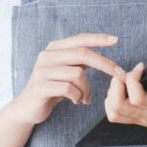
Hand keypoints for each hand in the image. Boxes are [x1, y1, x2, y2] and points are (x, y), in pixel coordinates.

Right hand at [11, 33, 125, 125]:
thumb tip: (101, 54)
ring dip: (87, 89)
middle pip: (82, 54)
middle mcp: (47, 56)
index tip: (116, 40)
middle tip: (119, 74)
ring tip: (85, 98)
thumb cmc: (51, 88)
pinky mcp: (40, 87)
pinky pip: (69, 89)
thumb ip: (79, 60)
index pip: (80, 39)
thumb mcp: (66, 70)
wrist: (27, 108)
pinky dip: (78, 97)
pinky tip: (76, 101)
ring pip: (78, 74)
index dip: (98, 39)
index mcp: (54, 48)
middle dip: (104, 64)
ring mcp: (42, 71)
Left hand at [104, 63, 146, 146]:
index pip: (137, 98)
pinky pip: (115, 115)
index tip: (142, 68)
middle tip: (130, 73)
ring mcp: (142, 120)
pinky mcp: (138, 120)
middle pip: (117, 105)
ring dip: (113, 91)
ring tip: (127, 79)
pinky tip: (124, 89)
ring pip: (113, 111)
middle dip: (118, 83)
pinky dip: (112, 100)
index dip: (133, 79)